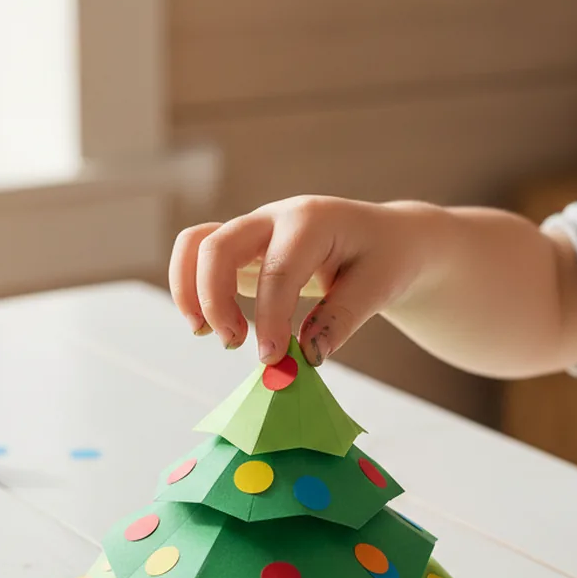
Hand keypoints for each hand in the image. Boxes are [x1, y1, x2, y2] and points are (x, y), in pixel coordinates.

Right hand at [169, 196, 438, 365]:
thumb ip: (341, 319)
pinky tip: (210, 324)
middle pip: (218, 246)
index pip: (277, 270)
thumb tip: (307, 357)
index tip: (273, 360)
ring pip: (196, 243)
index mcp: (313, 221)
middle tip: (236, 345)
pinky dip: (191, 288)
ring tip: (208, 333)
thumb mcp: (379, 287)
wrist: (386, 238)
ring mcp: (253, 229)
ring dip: (190, 291)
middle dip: (215, 300)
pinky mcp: (242, 247)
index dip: (269, 318)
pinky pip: (198, 254)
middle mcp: (274, 217)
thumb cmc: (385, 259)